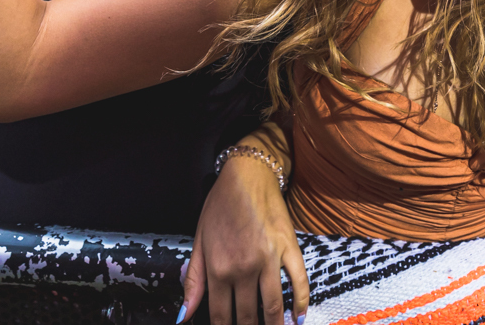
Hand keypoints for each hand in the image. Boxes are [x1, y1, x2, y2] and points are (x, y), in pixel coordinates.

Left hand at [182, 155, 307, 324]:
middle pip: (247, 317)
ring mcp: (270, 259)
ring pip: (273, 306)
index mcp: (219, 269)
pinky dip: (301, 304)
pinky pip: (300, 282)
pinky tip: (298, 318)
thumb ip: (193, 281)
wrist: (248, 174)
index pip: (220, 316)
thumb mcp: (199, 241)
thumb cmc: (220, 206)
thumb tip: (183, 316)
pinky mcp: (290, 248)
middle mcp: (244, 268)